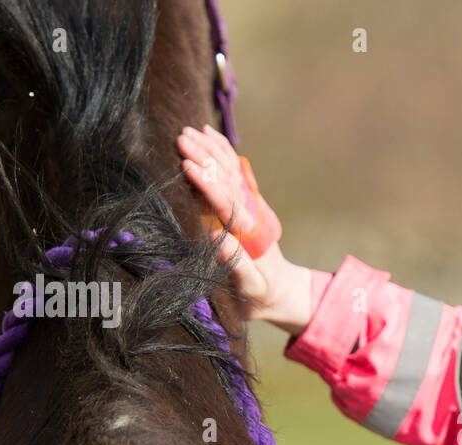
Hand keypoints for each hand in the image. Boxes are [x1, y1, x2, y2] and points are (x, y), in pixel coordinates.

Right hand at [177, 124, 311, 333]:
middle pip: (228, 181)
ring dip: (211, 150)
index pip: (228, 203)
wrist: (279, 291)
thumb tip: (220, 241)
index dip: (209, 184)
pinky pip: (233, 172)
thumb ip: (239, 267)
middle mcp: (251, 215)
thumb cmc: (260, 296)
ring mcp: (250, 206)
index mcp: (250, 235)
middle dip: (206, 158)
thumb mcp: (251, 289)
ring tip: (189, 132)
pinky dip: (221, 152)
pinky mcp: (246, 202)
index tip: (189, 167)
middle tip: (182, 139)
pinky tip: (207, 134)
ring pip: (231, 171)